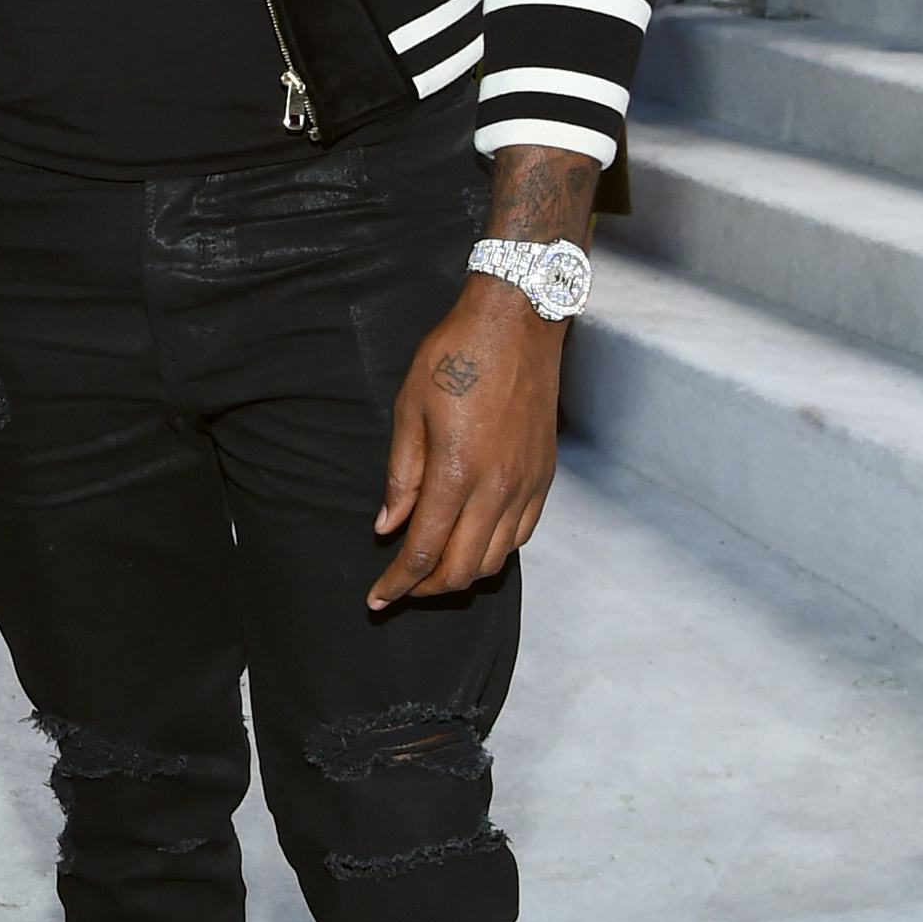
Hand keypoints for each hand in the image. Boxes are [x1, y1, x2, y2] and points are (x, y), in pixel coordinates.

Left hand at [369, 277, 565, 608]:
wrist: (516, 322)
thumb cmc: (456, 356)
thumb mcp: (409, 409)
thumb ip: (401, 475)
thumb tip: (388, 525)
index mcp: (457, 472)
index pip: (424, 550)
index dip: (397, 583)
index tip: (377, 598)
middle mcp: (498, 487)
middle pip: (464, 568)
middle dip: (428, 588)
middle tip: (402, 586)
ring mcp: (527, 484)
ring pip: (498, 558)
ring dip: (463, 573)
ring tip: (434, 568)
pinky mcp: (545, 476)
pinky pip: (523, 533)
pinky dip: (496, 550)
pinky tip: (474, 541)